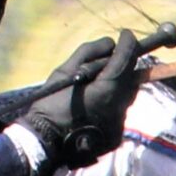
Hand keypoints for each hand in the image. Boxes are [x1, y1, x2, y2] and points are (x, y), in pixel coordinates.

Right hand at [17, 36, 145, 169]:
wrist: (44, 141)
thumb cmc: (49, 104)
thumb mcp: (63, 72)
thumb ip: (88, 54)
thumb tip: (110, 43)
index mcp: (109, 89)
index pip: (127, 59)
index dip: (129, 43)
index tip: (126, 34)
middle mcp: (121, 105)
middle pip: (130, 77)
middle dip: (121, 66)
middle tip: (105, 63)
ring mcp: (121, 121)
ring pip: (126, 95)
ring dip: (115, 86)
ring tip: (92, 88)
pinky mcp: (117, 133)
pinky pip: (118, 112)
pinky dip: (109, 105)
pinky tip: (91, 107)